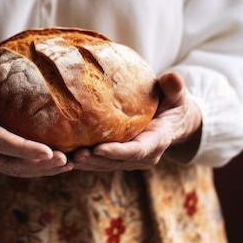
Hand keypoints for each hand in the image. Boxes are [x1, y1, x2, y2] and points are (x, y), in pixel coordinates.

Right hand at [0, 57, 72, 177]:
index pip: (1, 142)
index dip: (25, 149)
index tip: (48, 152)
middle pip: (13, 163)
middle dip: (41, 164)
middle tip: (68, 161)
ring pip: (16, 170)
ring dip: (43, 170)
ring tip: (70, 165)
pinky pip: (15, 169)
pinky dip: (36, 169)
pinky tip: (58, 166)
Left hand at [70, 71, 201, 170]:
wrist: (174, 122)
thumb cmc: (173, 104)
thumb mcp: (176, 95)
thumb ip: (173, 87)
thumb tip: (173, 77)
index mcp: (158, 141)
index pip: (136, 150)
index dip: (117, 151)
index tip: (98, 148)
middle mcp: (145, 156)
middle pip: (117, 162)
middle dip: (96, 160)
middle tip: (75, 154)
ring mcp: (133, 160)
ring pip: (107, 165)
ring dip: (87, 163)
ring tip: (66, 158)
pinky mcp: (122, 159)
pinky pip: (102, 162)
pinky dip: (86, 161)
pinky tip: (67, 156)